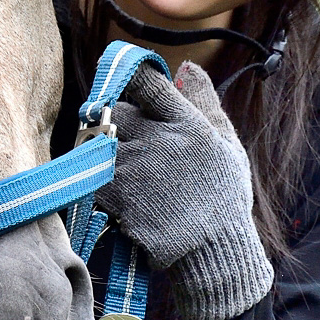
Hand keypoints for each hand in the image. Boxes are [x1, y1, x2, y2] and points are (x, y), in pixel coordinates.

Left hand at [97, 62, 273, 319]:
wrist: (213, 251)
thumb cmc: (224, 196)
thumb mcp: (225, 142)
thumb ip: (204, 101)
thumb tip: (186, 67)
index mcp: (186, 122)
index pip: (146, 82)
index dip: (130, 76)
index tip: (125, 82)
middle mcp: (157, 140)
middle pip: (115, 111)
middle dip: (114, 119)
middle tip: (123, 135)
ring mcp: (134, 168)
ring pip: (99, 144)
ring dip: (103, 152)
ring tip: (123, 169)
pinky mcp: (116, 196)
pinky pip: (94, 177)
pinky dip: (100, 183)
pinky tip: (119, 193)